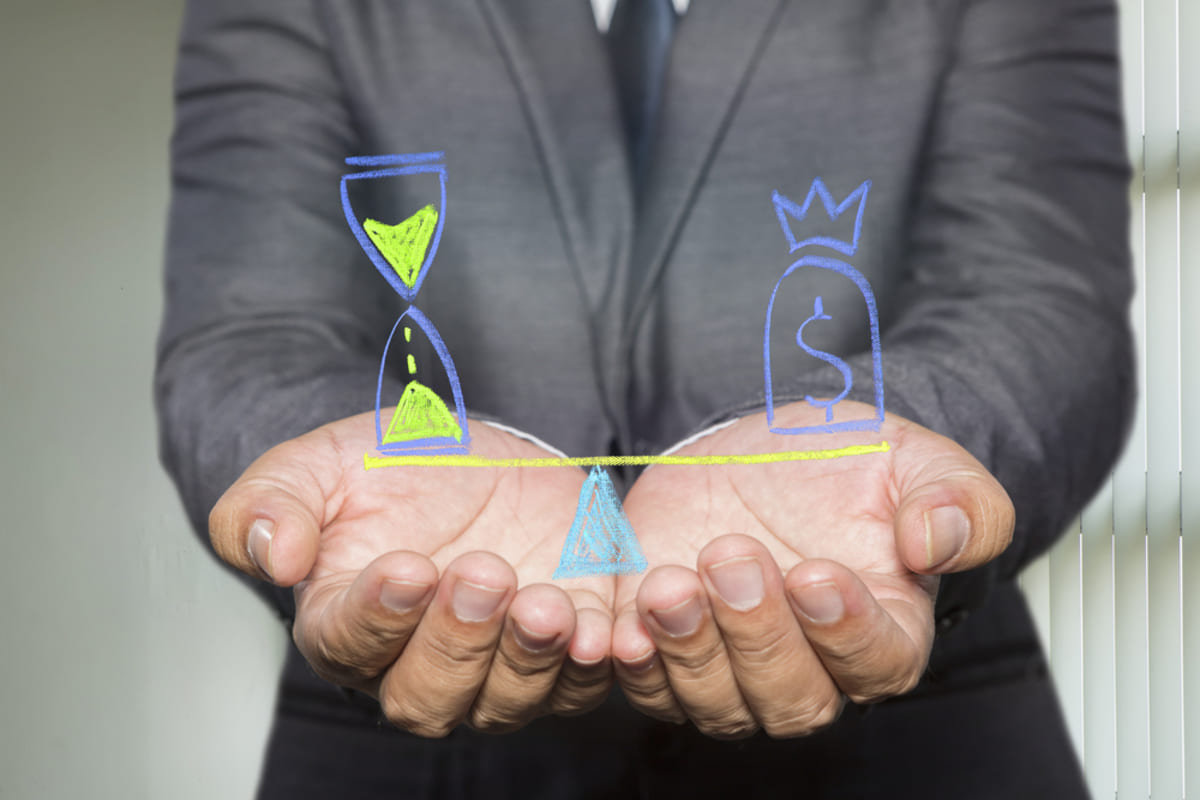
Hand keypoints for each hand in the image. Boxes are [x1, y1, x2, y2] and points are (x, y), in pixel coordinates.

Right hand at [209, 411, 614, 735]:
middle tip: (482, 572)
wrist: (476, 454)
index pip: (348, 646)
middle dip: (458, 643)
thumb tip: (271, 554)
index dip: (377, 617)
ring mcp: (496, 664)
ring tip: (543, 600)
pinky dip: (592, 663)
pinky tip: (601, 631)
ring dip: (527, 658)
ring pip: (507, 701)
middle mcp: (418, 663)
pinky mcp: (563, 646)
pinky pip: (581, 681)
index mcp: (346, 624)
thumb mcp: (319, 463)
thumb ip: (271, 503)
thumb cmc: (390, 464)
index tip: (407, 568)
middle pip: (429, 697)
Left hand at [611, 400, 1012, 738]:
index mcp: (883, 630)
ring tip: (670, 585)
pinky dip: (635, 665)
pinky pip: (649, 686)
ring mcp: (733, 666)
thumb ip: (957, 501)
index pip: (878, 664)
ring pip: (716, 703)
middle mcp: (809, 666)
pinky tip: (625, 626)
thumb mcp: (915, 459)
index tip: (815, 573)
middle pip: (792, 700)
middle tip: (733, 558)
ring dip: (690, 651)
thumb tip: (939, 543)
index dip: (846, 630)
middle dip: (758, 636)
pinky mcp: (668, 649)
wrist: (759, 449)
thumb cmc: (844, 461)